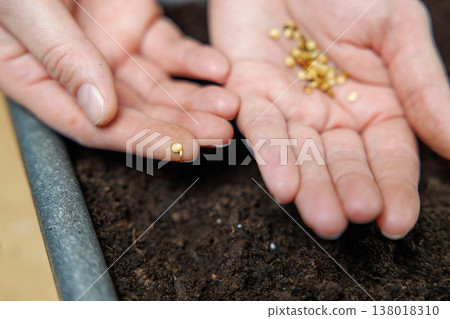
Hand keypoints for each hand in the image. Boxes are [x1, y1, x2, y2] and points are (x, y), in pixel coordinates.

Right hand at [0, 0, 237, 160]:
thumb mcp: (28, 8)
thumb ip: (61, 56)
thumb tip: (100, 112)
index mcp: (39, 79)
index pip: (93, 127)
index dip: (141, 141)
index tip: (182, 149)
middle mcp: (82, 74)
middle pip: (136, 114)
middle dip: (182, 126)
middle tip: (218, 134)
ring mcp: (114, 53)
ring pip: (161, 88)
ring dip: (197, 100)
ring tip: (228, 106)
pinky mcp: (141, 29)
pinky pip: (174, 51)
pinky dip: (197, 61)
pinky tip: (218, 69)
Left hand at [209, 0, 449, 237]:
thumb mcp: (397, 31)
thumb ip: (423, 87)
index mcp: (375, 104)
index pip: (387, 155)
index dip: (393, 189)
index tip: (396, 222)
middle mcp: (332, 114)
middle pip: (342, 162)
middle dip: (347, 192)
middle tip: (349, 221)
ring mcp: (290, 107)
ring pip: (302, 155)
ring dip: (311, 187)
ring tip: (321, 217)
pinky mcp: (250, 93)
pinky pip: (262, 128)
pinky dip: (272, 156)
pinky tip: (284, 186)